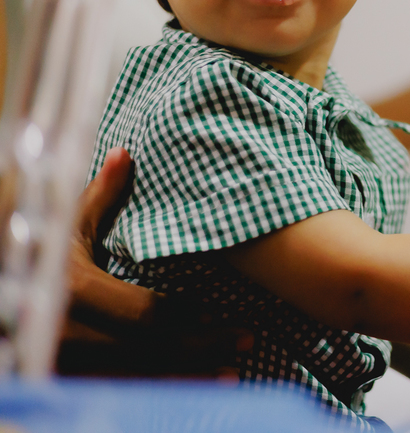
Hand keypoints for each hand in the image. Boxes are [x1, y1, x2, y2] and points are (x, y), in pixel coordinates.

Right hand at [58, 147, 251, 375]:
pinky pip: (119, 390)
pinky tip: (191, 387)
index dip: (190, 317)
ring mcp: (63, 367)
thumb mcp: (57, 230)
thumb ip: (96, 199)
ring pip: (137, 377)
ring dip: (187, 376)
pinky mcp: (62, 384)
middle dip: (202, 348)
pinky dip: (159, 389)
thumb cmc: (27, 259)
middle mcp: (67, 337)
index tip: (228, 315)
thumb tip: (127, 155)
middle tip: (247, 342)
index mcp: (72, 294)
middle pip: (149, 350)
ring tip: (231, 371)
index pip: (145, 313)